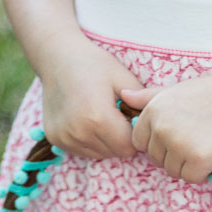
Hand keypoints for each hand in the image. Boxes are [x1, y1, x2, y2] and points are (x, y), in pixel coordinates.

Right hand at [40, 35, 144, 159]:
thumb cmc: (94, 64)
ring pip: (100, 154)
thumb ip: (143, 104)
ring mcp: (65, 138)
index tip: (131, 118)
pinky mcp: (56, 139)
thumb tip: (156, 124)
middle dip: (121, 138)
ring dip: (106, 141)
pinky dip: (90, 140)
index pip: (129, 147)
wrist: (56, 57)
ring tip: (101, 116)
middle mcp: (80, 133)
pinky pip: (84, 150)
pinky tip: (87, 120)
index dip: (135, 134)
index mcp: (98, 119)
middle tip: (117, 115)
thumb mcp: (123, 78)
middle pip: (115, 152)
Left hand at [120, 69, 211, 182]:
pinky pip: (191, 178)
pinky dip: (204, 173)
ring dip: (190, 165)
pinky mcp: (198, 158)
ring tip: (208, 143)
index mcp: (153, 109)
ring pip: (173, 171)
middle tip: (199, 138)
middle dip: (175, 155)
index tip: (181, 134)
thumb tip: (124, 97)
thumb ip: (150, 97)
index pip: (139, 142)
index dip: (160, 143)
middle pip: (156, 159)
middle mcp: (161, 126)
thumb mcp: (178, 90)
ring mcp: (179, 143)